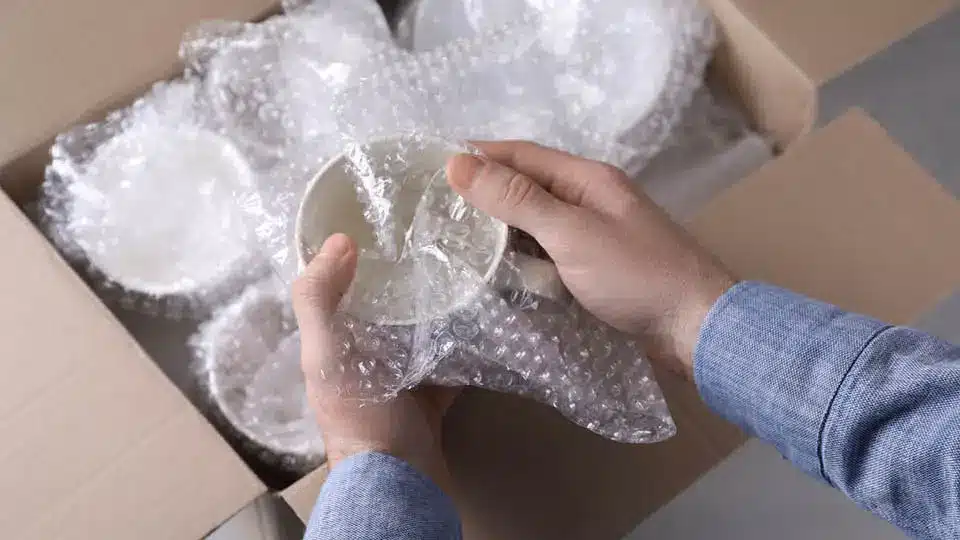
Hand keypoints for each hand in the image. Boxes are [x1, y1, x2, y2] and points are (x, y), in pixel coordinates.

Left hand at [292, 234, 459, 487]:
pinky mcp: (435, 394)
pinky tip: (485, 312)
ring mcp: (402, 378)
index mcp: (334, 346)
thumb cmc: (359, 416)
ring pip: (421, 330)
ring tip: (464, 266)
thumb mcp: (326, 355)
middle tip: (436, 237)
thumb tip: (338, 240)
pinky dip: (466, 341)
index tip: (381, 219)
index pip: (338, 290)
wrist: (403, 482)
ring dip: (437, 306)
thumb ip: (320, 299)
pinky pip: (453, 359)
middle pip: (384, 308)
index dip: (352, 257)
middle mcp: (365, 359)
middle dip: (404, 277)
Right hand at [447, 141, 735, 376]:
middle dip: (482, 197)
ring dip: (498, 234)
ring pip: (533, 226)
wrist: (698, 328)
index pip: (520, 154)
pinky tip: (493, 276)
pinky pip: (547, 257)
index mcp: (587, 178)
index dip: (476, 157)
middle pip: (525, 188)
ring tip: (449, 245)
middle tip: (431, 213)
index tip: (426, 168)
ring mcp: (593, 237)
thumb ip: (516, 199)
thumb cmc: (636, 275)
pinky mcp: (594, 271)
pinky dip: (520, 263)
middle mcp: (589, 200)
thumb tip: (457, 163)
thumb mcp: (570, 232)